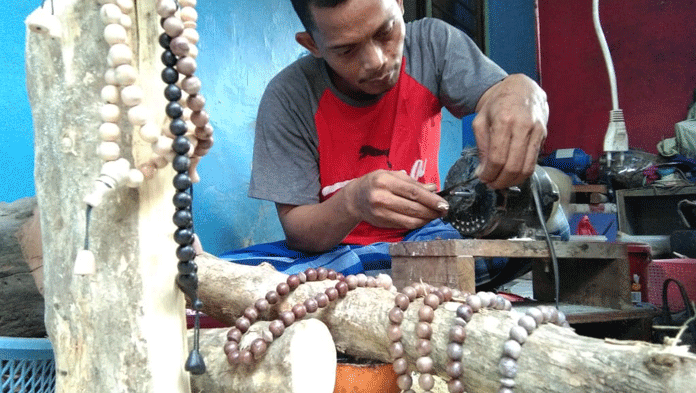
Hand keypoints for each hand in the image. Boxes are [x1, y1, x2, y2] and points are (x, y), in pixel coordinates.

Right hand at [342, 170, 448, 228]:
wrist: (355, 198)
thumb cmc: (376, 183)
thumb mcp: (391, 175)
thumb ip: (412, 182)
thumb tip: (433, 189)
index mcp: (385, 181)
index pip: (413, 192)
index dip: (431, 199)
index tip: (444, 203)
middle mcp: (381, 197)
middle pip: (413, 207)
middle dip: (432, 210)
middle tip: (444, 211)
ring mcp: (381, 212)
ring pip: (410, 219)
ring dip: (427, 219)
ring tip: (436, 215)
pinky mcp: (382, 222)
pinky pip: (405, 225)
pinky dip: (417, 223)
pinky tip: (424, 219)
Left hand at [472, 73, 548, 188]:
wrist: (521, 88)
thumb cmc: (498, 103)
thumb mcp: (480, 121)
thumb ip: (482, 146)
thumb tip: (483, 170)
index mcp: (504, 121)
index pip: (498, 158)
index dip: (489, 174)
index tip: (482, 178)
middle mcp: (523, 126)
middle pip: (513, 166)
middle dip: (500, 181)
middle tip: (491, 184)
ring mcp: (537, 131)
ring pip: (527, 168)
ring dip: (512, 181)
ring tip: (501, 182)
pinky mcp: (544, 135)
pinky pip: (534, 161)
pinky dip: (522, 173)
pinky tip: (512, 174)